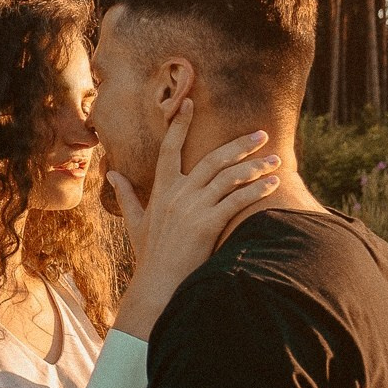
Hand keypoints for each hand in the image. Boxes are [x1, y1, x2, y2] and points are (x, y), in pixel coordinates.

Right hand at [109, 98, 279, 338]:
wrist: (157, 285)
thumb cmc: (149, 255)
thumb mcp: (134, 222)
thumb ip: (127, 195)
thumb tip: (112, 174)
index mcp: (161, 190)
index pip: (170, 148)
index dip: (179, 124)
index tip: (190, 102)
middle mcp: (177, 194)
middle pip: (212, 158)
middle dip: (240, 144)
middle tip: (261, 133)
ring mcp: (192, 208)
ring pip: (229, 177)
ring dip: (255, 166)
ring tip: (275, 159)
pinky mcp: (207, 224)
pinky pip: (237, 201)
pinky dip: (257, 190)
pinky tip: (273, 184)